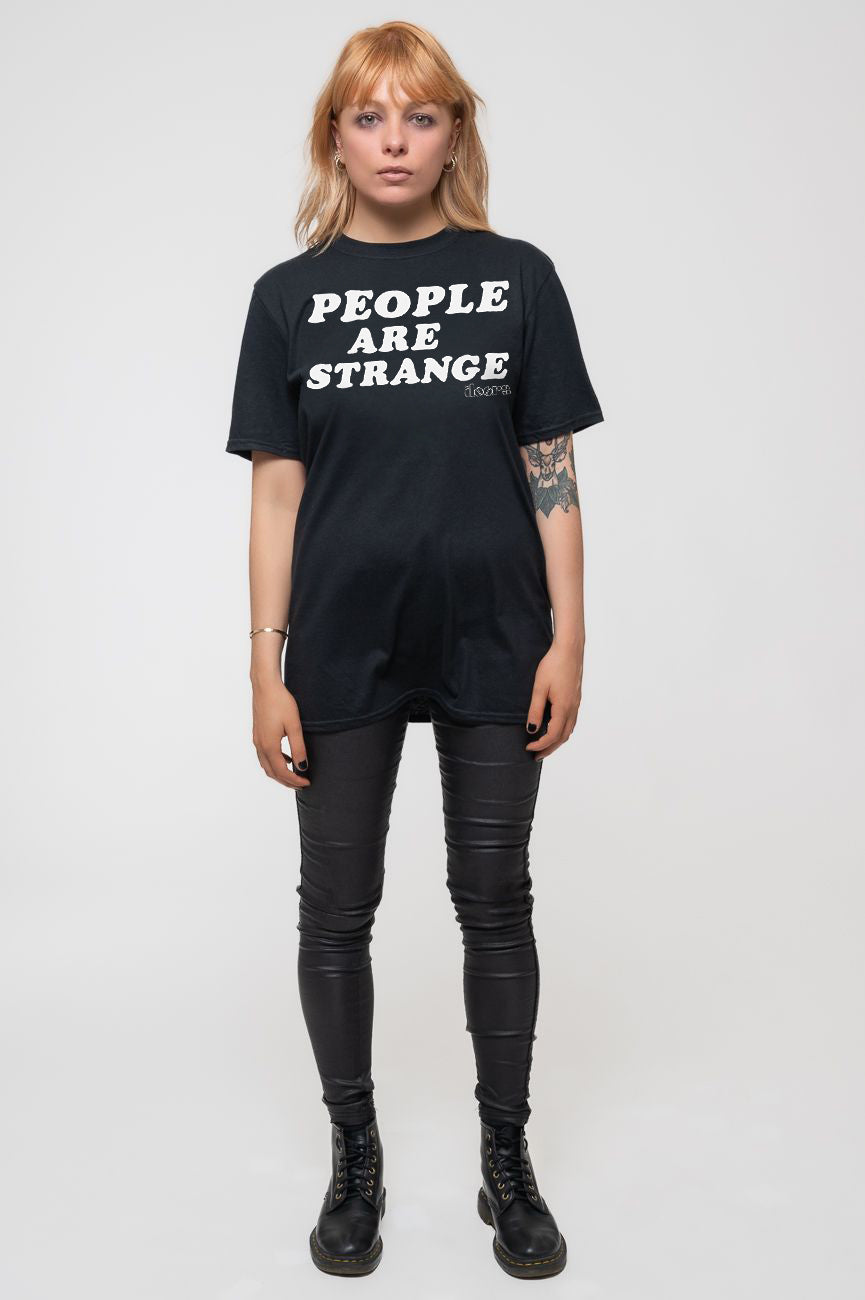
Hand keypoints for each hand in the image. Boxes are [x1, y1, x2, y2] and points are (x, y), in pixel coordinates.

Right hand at [252, 678, 310, 788]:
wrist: (265, 686)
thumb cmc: (281, 703)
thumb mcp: (294, 726)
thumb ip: (298, 747)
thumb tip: (302, 766)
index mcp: (269, 746)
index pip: (281, 772)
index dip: (294, 780)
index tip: (307, 783)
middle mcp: (260, 745)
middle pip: (272, 772)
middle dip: (286, 781)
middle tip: (302, 784)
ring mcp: (257, 740)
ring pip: (266, 765)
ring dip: (280, 773)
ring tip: (295, 774)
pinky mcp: (258, 734)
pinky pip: (264, 755)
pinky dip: (275, 762)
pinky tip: (287, 758)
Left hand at [525, 637, 583, 760]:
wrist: (570, 649)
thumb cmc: (552, 665)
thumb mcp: (539, 688)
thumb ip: (536, 710)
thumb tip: (532, 730)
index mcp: (563, 708)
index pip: (553, 735)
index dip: (540, 745)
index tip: (528, 748)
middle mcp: (573, 709)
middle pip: (563, 737)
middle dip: (549, 748)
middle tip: (536, 756)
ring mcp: (576, 704)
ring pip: (569, 730)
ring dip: (557, 741)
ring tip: (544, 746)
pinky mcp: (576, 698)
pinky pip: (571, 721)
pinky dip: (563, 731)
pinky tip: (554, 728)